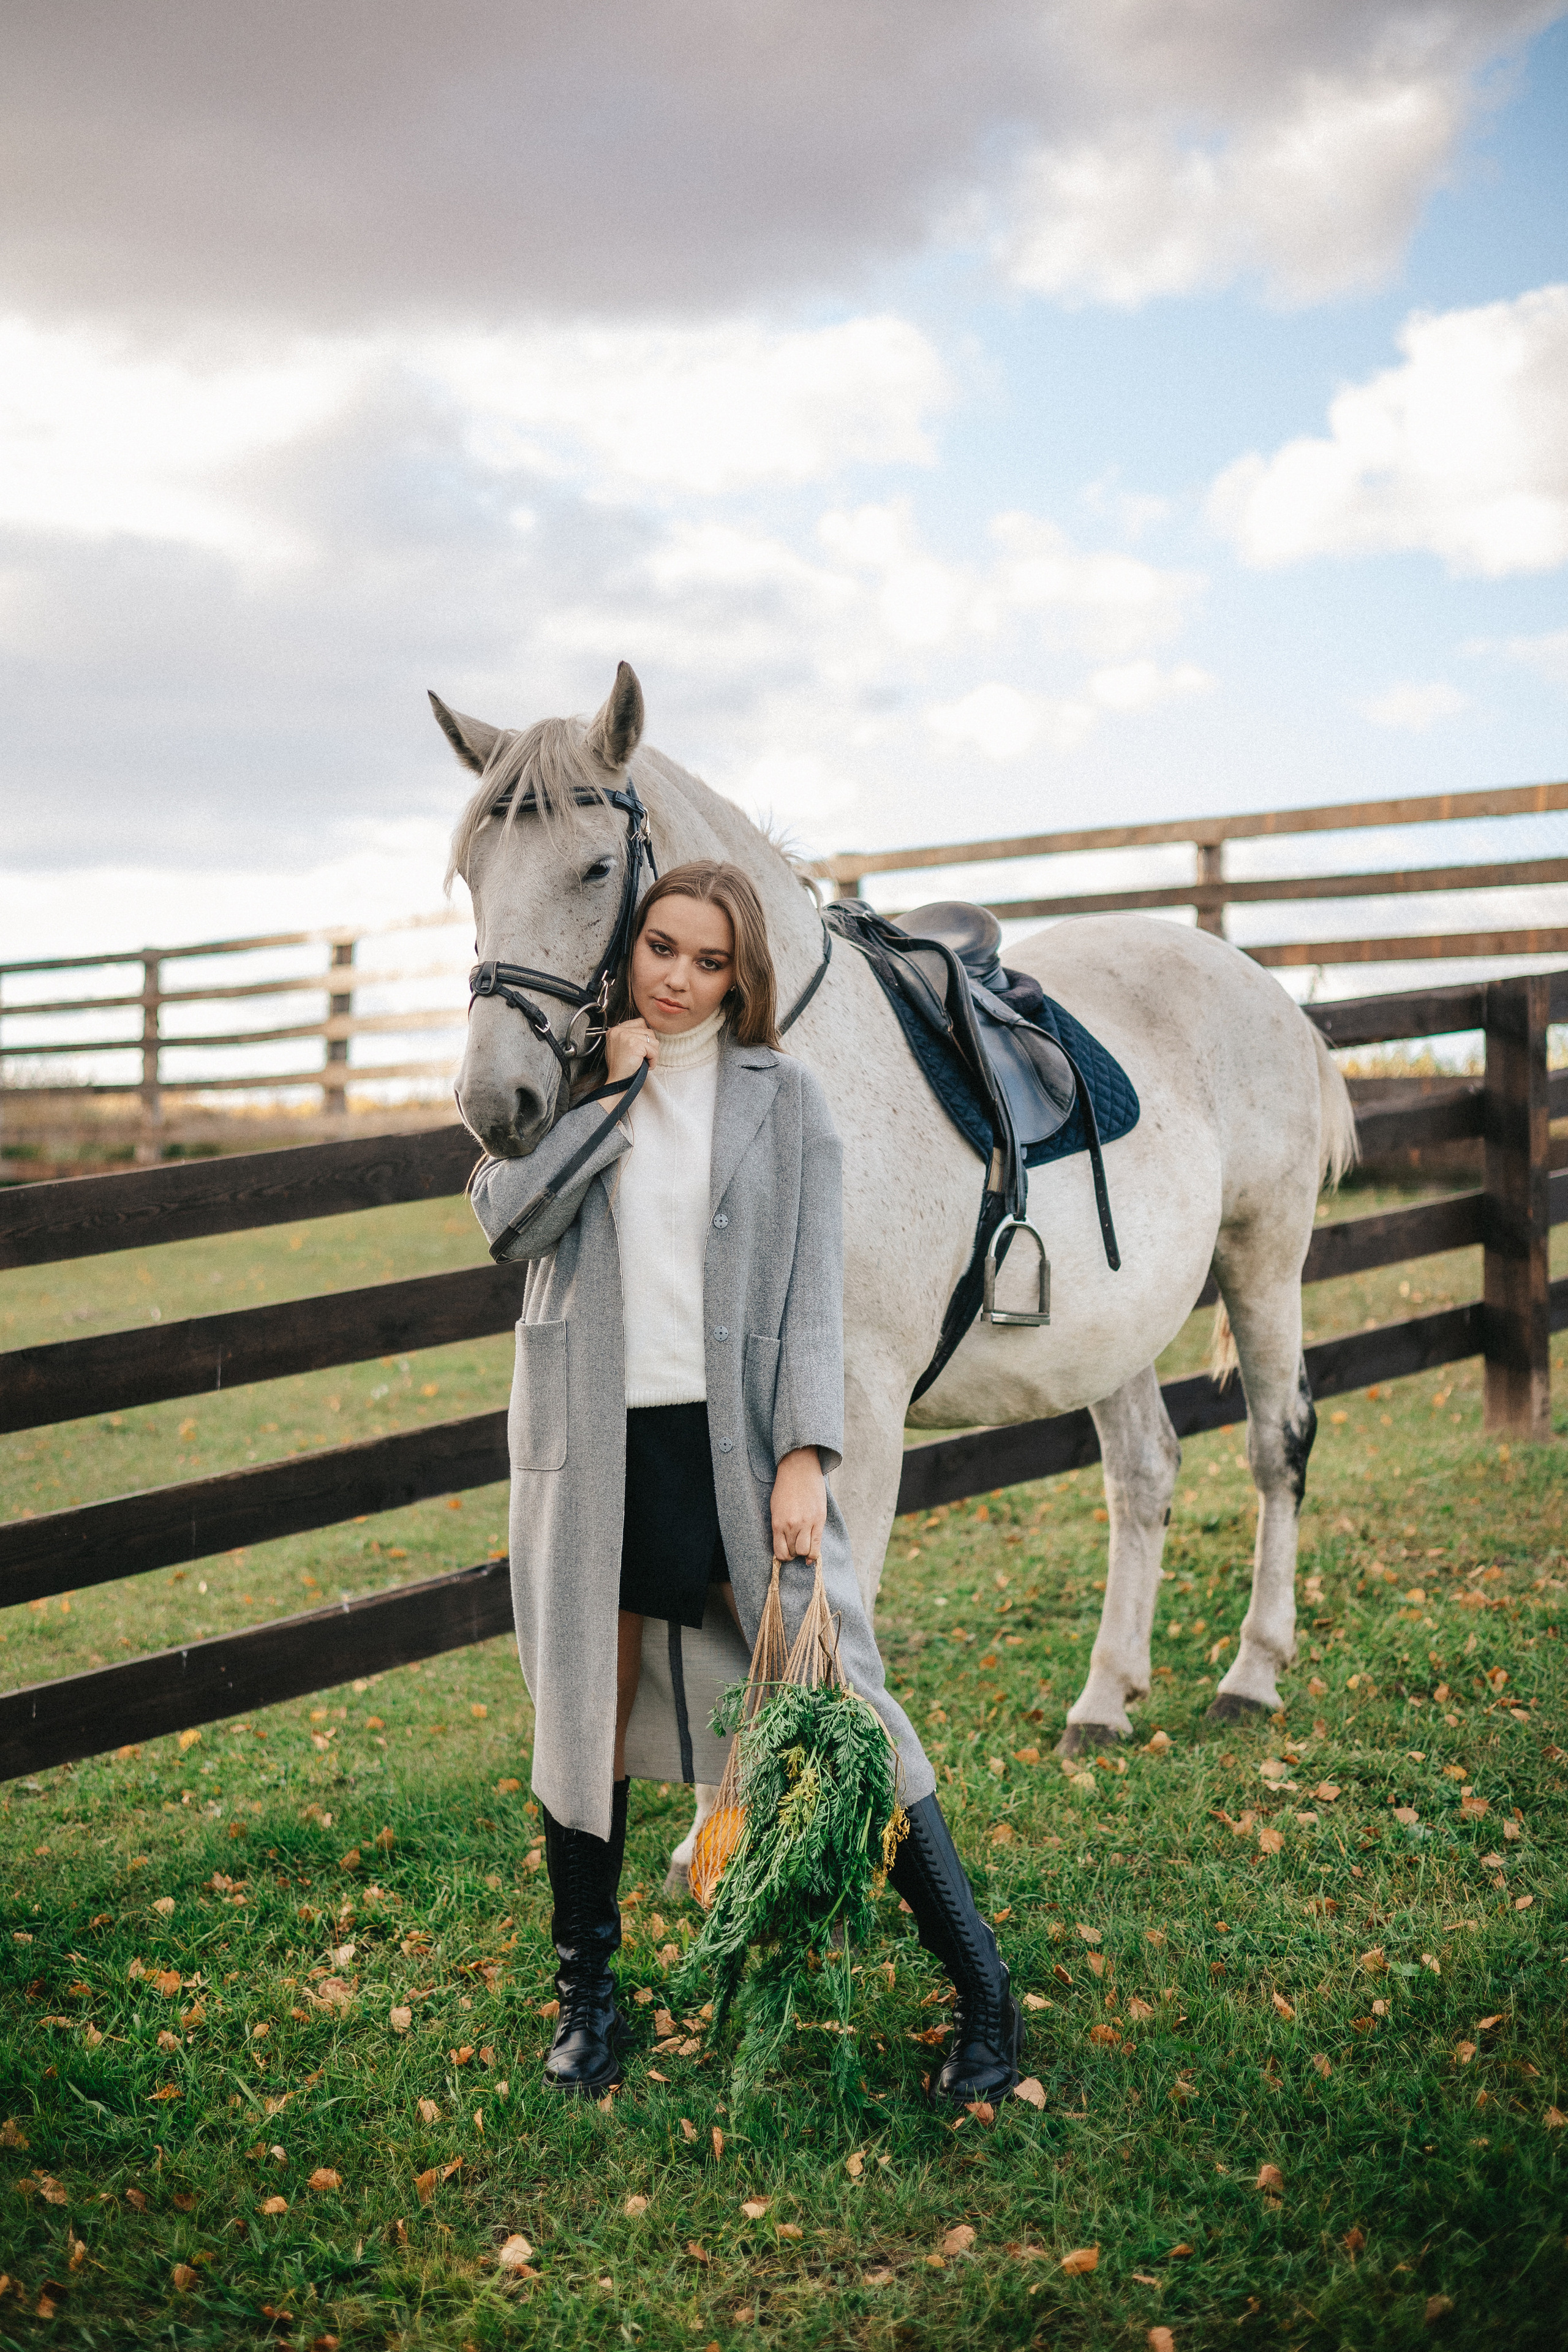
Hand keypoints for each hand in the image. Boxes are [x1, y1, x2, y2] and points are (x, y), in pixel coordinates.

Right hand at [605, 1019, 658, 1085]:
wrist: (617, 1082)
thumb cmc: (620, 1068)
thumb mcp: (620, 1047)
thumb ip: (630, 1036)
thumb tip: (647, 1031)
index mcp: (615, 1030)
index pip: (640, 1022)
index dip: (644, 1036)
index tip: (641, 1048)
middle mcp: (619, 1031)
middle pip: (648, 1031)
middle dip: (650, 1046)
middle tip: (642, 1058)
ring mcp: (627, 1037)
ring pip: (653, 1040)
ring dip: (652, 1054)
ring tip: (642, 1062)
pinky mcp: (635, 1045)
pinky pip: (654, 1051)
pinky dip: (653, 1060)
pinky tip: (644, 1066)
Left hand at [771, 1446, 826, 1561]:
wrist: (799, 1470)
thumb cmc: (785, 1488)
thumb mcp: (775, 1509)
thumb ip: (779, 1528)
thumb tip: (784, 1546)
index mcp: (778, 1523)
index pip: (780, 1552)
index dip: (783, 1557)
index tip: (785, 1554)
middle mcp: (792, 1525)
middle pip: (794, 1553)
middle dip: (793, 1553)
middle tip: (794, 1547)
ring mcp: (807, 1523)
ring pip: (806, 1551)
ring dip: (804, 1552)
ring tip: (803, 1546)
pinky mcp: (819, 1520)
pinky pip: (817, 1545)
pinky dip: (814, 1554)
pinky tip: (812, 1556)